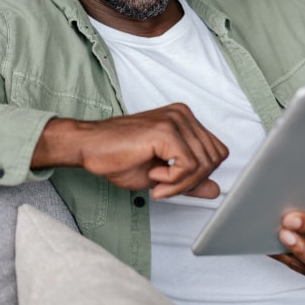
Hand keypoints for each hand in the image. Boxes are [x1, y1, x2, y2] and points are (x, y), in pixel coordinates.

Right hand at [31, 103, 228, 199]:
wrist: (88, 147)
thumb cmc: (117, 156)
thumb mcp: (162, 174)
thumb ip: (190, 179)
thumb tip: (216, 190)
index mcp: (184, 120)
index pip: (217, 152)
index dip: (200, 175)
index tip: (173, 182)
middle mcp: (183, 115)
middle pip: (215, 158)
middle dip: (192, 181)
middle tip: (163, 185)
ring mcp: (175, 119)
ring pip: (204, 164)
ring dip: (181, 182)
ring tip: (157, 180)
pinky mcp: (166, 130)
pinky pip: (188, 166)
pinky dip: (173, 180)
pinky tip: (153, 175)